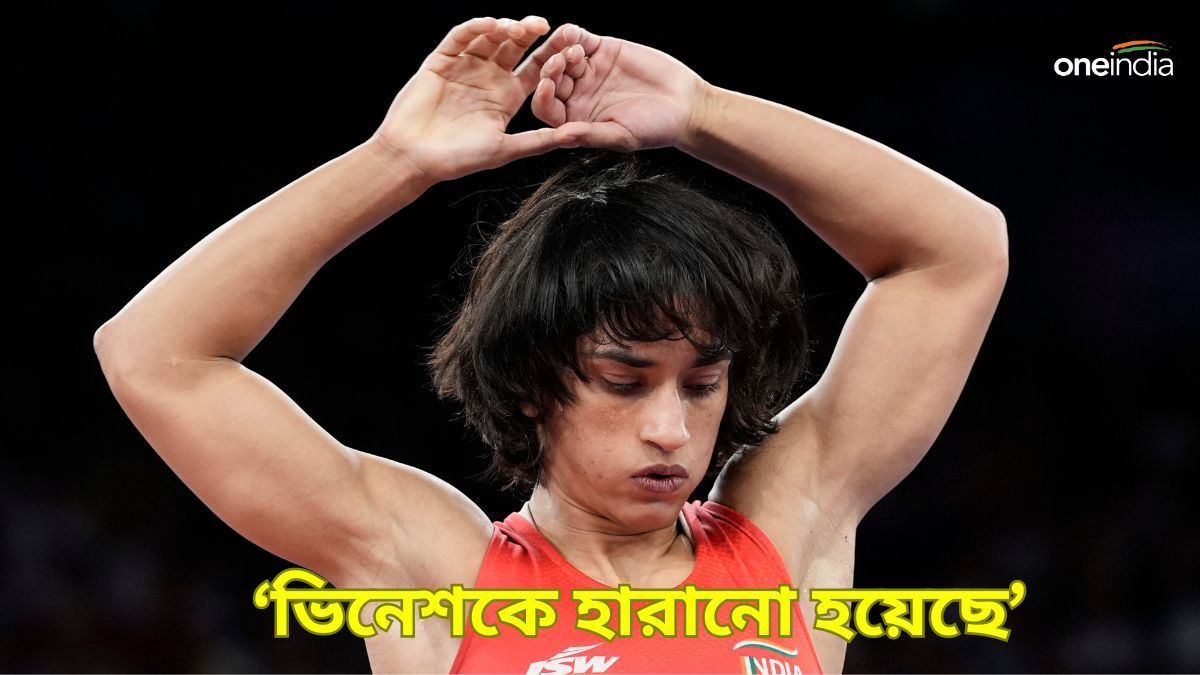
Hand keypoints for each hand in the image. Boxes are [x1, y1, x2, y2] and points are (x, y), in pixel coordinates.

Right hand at [370, 16, 576, 182]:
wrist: (414, 158)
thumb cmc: (459, 159)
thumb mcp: (505, 149)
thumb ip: (539, 141)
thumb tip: (576, 136)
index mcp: (508, 96)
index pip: (537, 68)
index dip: (553, 55)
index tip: (571, 46)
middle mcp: (489, 78)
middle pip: (516, 47)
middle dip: (531, 34)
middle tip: (546, 26)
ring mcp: (466, 67)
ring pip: (490, 37)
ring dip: (505, 28)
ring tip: (518, 28)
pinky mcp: (441, 61)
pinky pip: (460, 38)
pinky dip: (474, 28)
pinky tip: (489, 25)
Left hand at [528, 24, 709, 151]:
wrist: (683, 103)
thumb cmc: (654, 128)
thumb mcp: (621, 136)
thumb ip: (589, 135)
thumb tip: (560, 138)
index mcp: (574, 119)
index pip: (547, 109)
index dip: (543, 98)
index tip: (545, 88)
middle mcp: (576, 95)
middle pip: (551, 80)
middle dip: (551, 72)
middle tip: (557, 64)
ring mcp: (587, 71)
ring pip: (563, 58)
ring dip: (562, 52)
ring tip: (572, 51)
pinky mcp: (601, 50)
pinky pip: (581, 39)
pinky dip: (574, 34)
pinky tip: (572, 33)